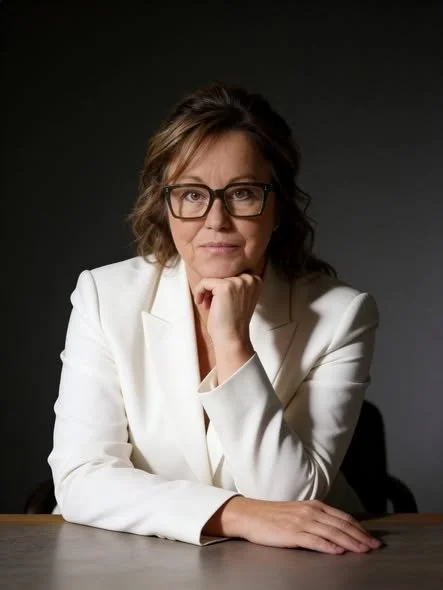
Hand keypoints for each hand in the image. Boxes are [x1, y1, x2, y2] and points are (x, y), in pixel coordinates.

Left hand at [194, 273, 261, 351]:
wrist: (232, 338)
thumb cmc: (233, 322)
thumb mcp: (240, 298)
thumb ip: (236, 286)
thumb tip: (218, 275)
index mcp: (256, 281)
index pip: (231, 275)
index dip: (222, 287)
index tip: (218, 300)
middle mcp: (250, 279)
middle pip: (222, 275)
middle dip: (214, 290)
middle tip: (211, 305)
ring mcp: (238, 282)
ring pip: (213, 279)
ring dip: (207, 292)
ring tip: (208, 306)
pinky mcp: (225, 286)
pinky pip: (205, 282)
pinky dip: (199, 292)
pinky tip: (201, 303)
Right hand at [204, 497, 381, 553]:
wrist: (249, 515)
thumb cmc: (272, 516)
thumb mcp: (298, 512)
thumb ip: (316, 519)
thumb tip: (335, 529)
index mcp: (314, 505)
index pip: (343, 517)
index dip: (360, 528)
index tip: (372, 538)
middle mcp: (310, 511)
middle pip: (341, 525)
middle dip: (361, 536)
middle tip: (375, 547)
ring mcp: (301, 522)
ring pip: (332, 533)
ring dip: (350, 542)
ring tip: (363, 550)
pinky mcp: (292, 533)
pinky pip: (314, 540)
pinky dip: (328, 546)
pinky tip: (337, 551)